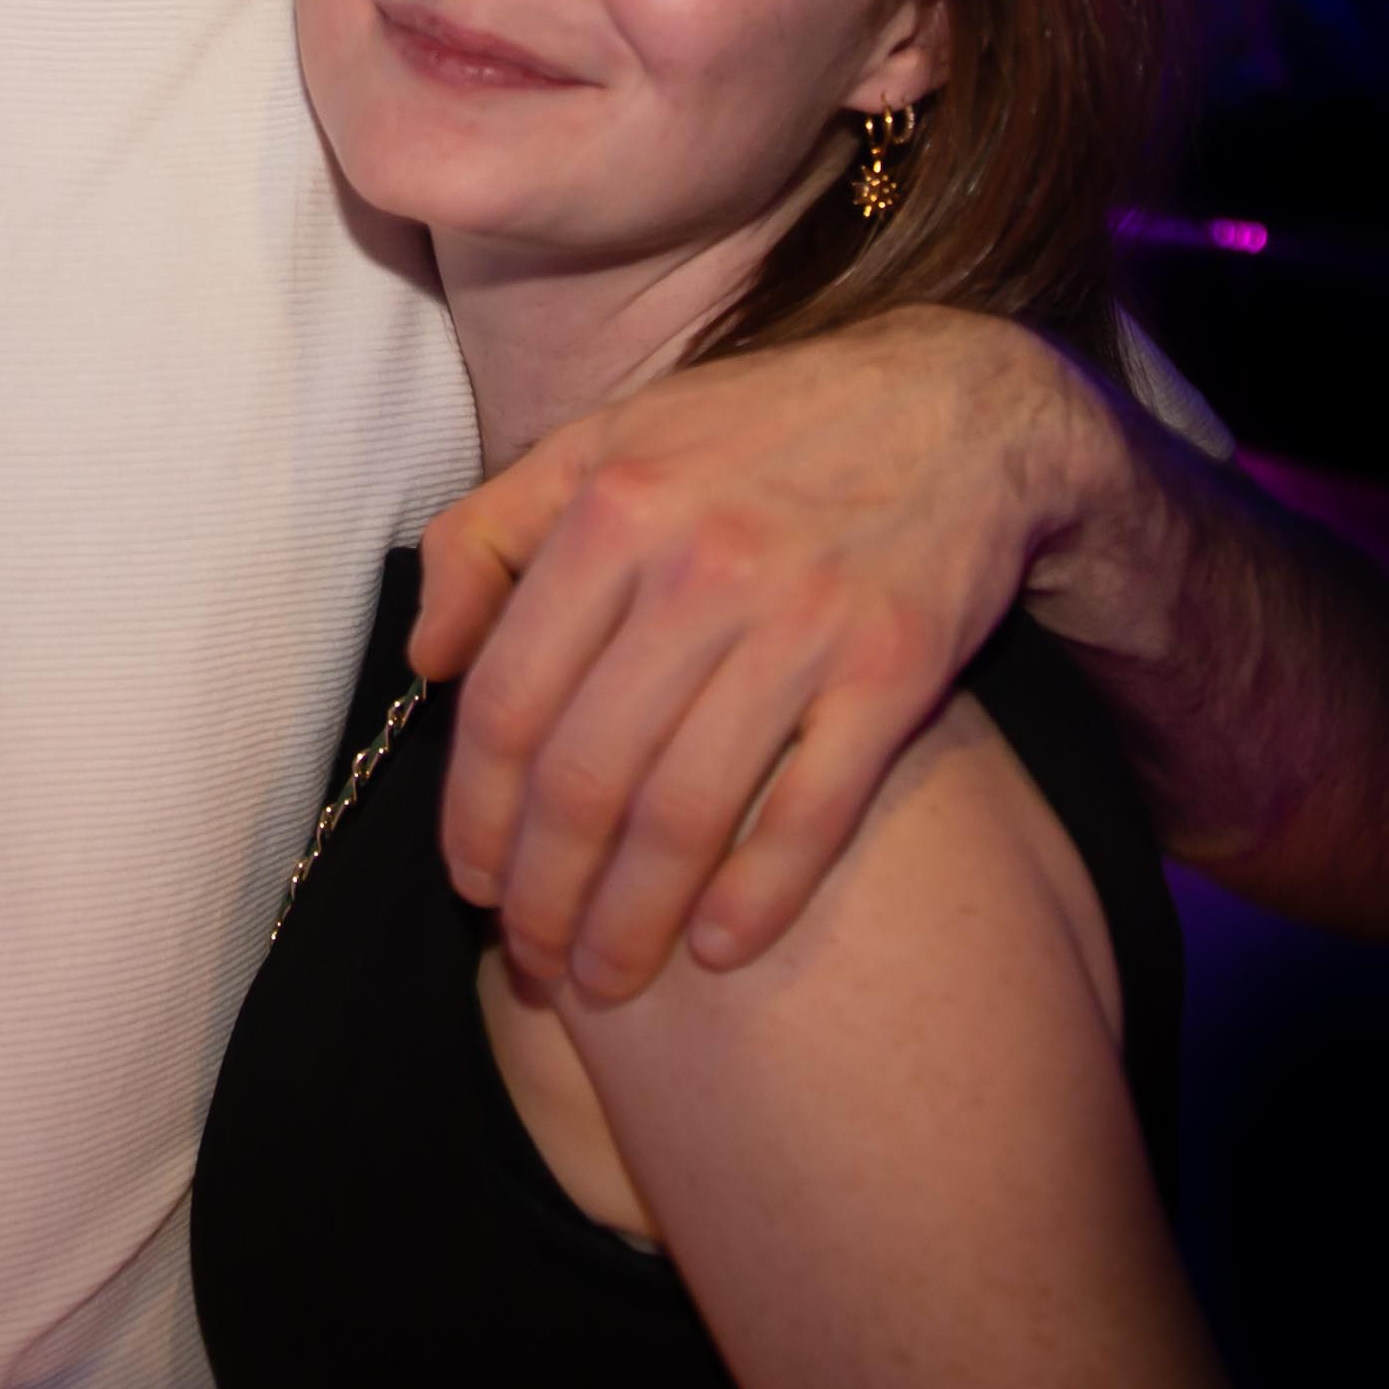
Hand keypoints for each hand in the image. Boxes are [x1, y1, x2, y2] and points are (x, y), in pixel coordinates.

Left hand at [409, 305, 1115, 1002]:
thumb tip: (428, 659)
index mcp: (614, 508)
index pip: (509, 700)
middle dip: (544, 895)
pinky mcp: (896, 670)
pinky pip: (810, 810)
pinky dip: (756, 896)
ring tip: (604, 980)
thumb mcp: (603, 441)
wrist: (960, 407)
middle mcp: (701, 567)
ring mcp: (804, 622)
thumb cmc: (758, 434)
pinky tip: (715, 950)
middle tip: (532, 961)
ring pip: (685, 811)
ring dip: (631, 920)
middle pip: (586, 775)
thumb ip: (489, 534)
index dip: (476, 813)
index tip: (471, 884)